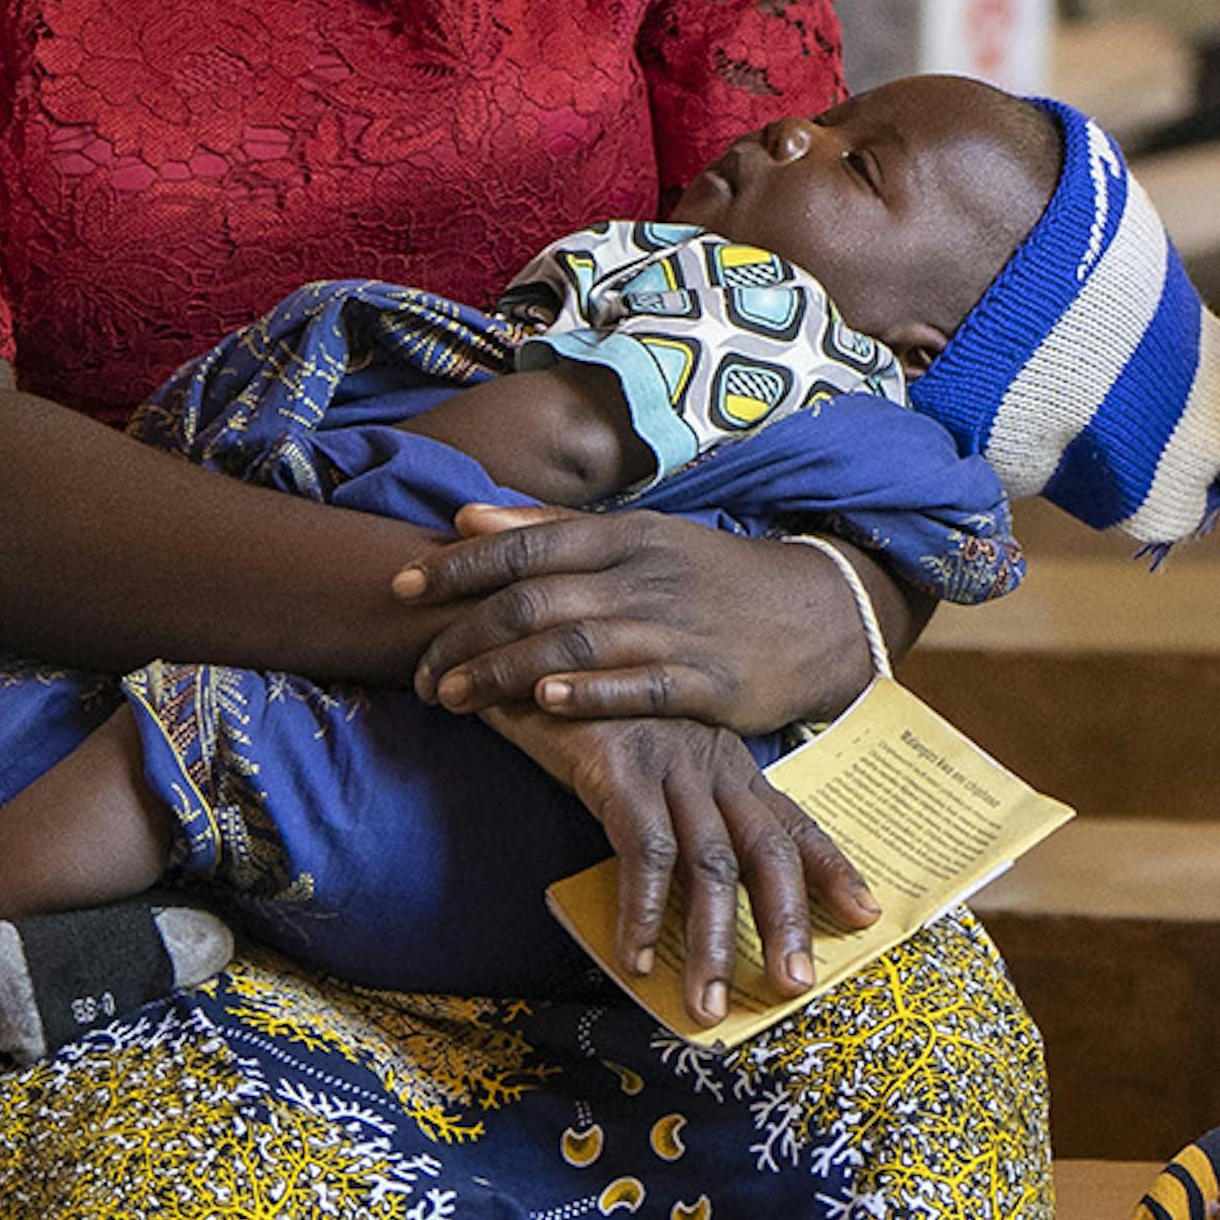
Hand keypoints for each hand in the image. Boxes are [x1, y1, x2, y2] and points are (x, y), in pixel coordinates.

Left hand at [400, 504, 887, 735]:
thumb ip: (550, 530)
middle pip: (536, 600)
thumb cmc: (711, 577)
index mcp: (624, 538)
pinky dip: (589, 693)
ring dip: (505, 673)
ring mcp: (678, 628)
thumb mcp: (638, 540)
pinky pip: (641, 686)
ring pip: (575, 644)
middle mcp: (645, 577)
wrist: (819, 611)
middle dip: (466, 637)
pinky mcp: (710, 682)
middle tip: (420, 674)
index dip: (458, 567)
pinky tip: (544, 705)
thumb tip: (465, 515)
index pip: (524, 544)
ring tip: (454, 699)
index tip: (400, 589)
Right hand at [491, 706, 881, 1024]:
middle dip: (785, 922)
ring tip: (704, 1005)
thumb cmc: (585, 713)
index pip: (791, 822)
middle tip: (793, 987)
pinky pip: (643, 850)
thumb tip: (691, 888)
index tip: (867, 914)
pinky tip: (635, 957)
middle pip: (766, 850)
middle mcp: (710, 764)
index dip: (831, 868)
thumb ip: (679, 809)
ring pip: (709, 863)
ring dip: (710, 940)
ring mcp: (668, 764)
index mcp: (727, 764)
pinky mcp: (618, 767)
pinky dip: (643, 909)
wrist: (523, 647)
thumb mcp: (650, 756)